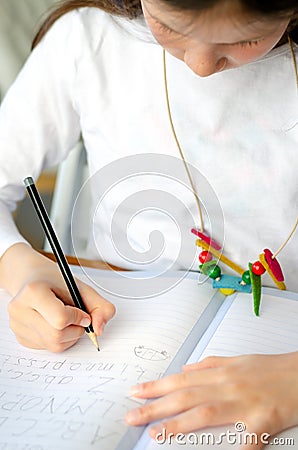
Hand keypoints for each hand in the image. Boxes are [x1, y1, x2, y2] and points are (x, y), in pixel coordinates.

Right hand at [1, 244, 114, 351]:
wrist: (33, 278)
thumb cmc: (56, 282)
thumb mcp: (81, 288)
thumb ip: (100, 307)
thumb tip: (99, 330)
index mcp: (33, 291)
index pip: (60, 319)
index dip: (79, 318)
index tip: (83, 312)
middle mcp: (19, 309)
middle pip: (56, 336)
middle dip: (75, 329)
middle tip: (78, 318)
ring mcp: (16, 325)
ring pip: (53, 345)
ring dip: (69, 336)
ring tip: (67, 319)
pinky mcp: (20, 337)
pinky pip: (48, 348)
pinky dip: (60, 340)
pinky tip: (56, 325)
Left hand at [125, 353, 297, 448]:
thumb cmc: (271, 369)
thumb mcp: (237, 359)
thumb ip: (209, 364)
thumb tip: (186, 369)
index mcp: (222, 372)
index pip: (180, 380)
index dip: (156, 386)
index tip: (136, 391)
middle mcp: (228, 386)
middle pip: (186, 396)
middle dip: (155, 405)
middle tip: (132, 414)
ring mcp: (244, 404)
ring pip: (205, 413)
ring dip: (177, 423)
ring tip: (154, 432)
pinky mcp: (262, 422)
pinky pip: (244, 440)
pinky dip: (230, 448)